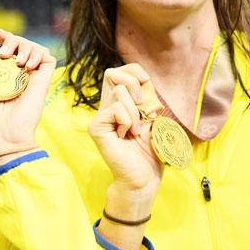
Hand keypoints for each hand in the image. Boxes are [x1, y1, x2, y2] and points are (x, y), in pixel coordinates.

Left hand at [0, 28, 55, 166]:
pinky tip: (26, 65)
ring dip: (26, 46)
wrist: (1, 137)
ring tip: (16, 60)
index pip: (9, 50)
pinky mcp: (43, 82)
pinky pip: (48, 58)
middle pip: (22, 45)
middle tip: (4, 53)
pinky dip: (38, 53)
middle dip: (13, 40)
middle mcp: (19, 76)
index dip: (5, 38)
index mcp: (4, 77)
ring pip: (36, 49)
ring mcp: (32, 78)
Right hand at [88, 64, 162, 214]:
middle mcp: (106, 107)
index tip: (146, 86)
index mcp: (119, 103)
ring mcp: (99, 117)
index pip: (119, 71)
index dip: (134, 71)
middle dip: (133, 83)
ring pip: (119, 92)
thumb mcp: (153, 118)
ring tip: (135, 130)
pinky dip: (128, 120)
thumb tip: (143, 81)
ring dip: (135, 111)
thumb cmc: (149, 152)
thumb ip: (146, 98)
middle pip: (112, 73)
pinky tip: (126, 136)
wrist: (143, 178)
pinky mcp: (96, 127)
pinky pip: (115, 109)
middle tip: (142, 105)